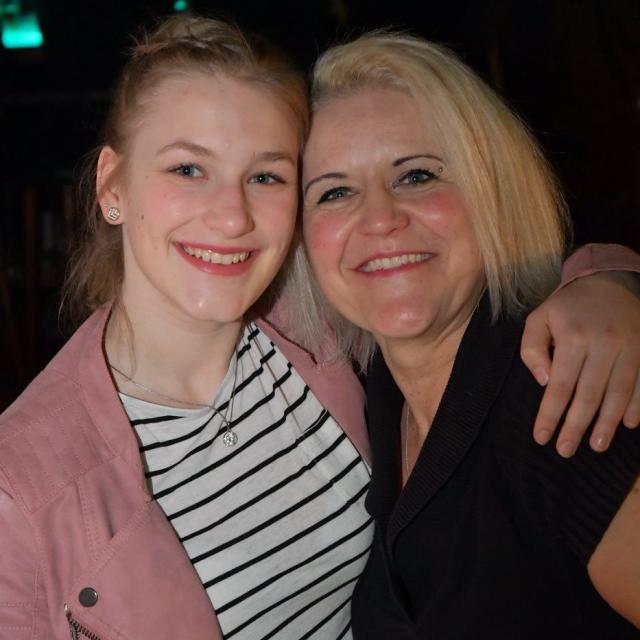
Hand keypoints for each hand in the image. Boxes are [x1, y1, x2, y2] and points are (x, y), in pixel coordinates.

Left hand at [521, 272, 639, 456]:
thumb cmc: (566, 306)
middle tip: (565, 450)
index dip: (550, 415)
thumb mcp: (538, 319)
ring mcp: (631, 347)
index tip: (541, 437)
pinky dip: (638, 405)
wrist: (608, 280)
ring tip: (596, 446)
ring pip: (620, 393)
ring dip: (608, 423)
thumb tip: (545, 383)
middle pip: (590, 395)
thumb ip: (532, 350)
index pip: (560, 386)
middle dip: (576, 426)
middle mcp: (604, 344)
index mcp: (574, 338)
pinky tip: (629, 424)